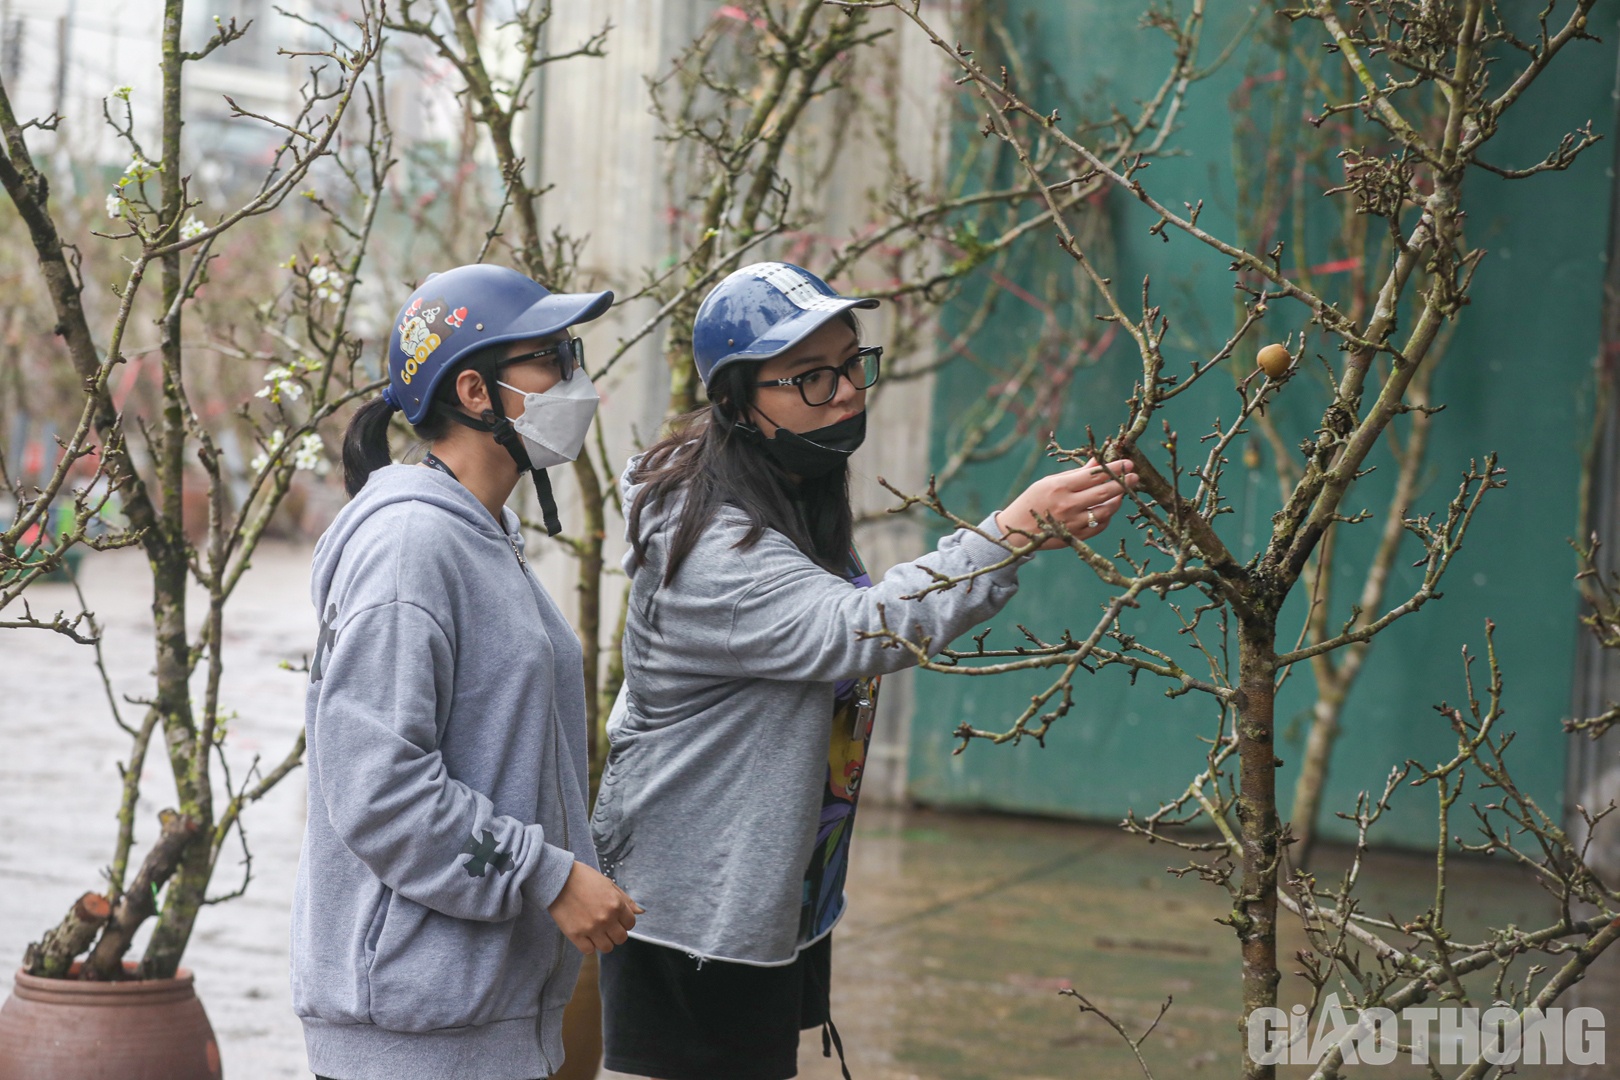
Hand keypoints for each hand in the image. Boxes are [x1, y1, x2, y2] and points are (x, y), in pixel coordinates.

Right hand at [547, 862, 642, 953]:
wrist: (558, 878)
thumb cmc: (584, 878)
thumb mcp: (608, 884)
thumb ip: (625, 900)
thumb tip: (641, 911)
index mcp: (616, 904)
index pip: (631, 924)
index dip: (624, 922)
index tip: (616, 919)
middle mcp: (606, 918)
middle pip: (621, 939)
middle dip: (616, 933)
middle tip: (606, 926)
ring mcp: (591, 928)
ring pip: (607, 948)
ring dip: (603, 941)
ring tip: (595, 931)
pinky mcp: (575, 935)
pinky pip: (589, 951)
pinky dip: (588, 945)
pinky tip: (585, 935)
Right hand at [995, 457, 1138, 549]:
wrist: (1016, 529)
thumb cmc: (1033, 500)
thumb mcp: (1050, 482)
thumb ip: (1077, 473)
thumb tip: (1098, 462)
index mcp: (1060, 487)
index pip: (1094, 475)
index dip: (1114, 469)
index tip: (1127, 463)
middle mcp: (1067, 504)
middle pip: (1104, 492)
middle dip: (1123, 483)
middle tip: (1136, 477)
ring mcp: (1072, 522)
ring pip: (1105, 511)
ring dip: (1117, 501)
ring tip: (1122, 494)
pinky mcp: (1075, 537)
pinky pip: (1099, 526)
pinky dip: (1107, 517)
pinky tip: (1108, 509)